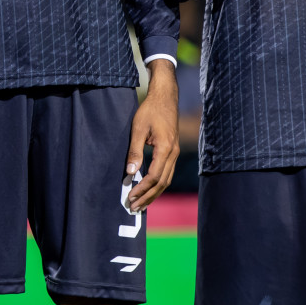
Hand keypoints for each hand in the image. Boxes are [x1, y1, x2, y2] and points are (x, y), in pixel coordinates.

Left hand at [124, 59, 178, 210]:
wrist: (166, 97)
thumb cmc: (150, 110)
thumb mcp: (138, 129)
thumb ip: (135, 151)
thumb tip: (130, 172)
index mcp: (166, 148)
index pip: (154, 176)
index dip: (142, 189)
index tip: (130, 196)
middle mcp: (174, 153)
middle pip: (162, 183)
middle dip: (148, 197)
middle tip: (134, 207)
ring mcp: (175, 153)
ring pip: (166, 180)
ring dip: (154, 193)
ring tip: (141, 204)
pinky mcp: (173, 151)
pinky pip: (167, 173)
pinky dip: (158, 184)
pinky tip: (149, 189)